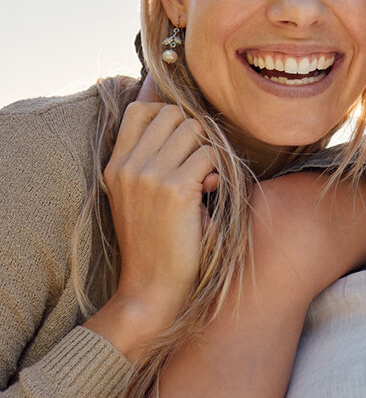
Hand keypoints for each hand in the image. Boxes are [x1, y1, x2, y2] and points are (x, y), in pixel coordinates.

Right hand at [87, 103, 218, 357]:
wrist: (151, 288)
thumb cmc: (155, 241)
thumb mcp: (138, 195)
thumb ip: (153, 160)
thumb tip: (191, 123)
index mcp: (115, 165)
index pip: (139, 109)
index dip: (169, 116)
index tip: (182, 143)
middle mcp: (128, 166)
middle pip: (173, 113)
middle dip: (195, 133)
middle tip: (197, 163)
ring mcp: (149, 175)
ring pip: (195, 130)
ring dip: (208, 152)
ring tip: (204, 180)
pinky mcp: (175, 189)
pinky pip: (210, 155)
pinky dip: (218, 171)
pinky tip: (210, 193)